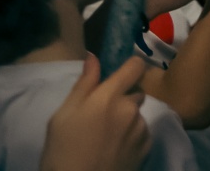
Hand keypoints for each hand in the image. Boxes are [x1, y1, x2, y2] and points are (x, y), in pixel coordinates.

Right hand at [40, 56, 149, 170]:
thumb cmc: (62, 151)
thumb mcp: (62, 116)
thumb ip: (83, 85)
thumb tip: (93, 57)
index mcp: (109, 97)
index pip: (135, 66)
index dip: (129, 67)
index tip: (120, 75)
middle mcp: (131, 109)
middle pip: (135, 92)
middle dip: (123, 99)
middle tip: (102, 116)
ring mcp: (142, 128)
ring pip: (138, 115)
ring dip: (127, 120)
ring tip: (105, 138)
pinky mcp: (147, 147)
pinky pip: (142, 133)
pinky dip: (132, 137)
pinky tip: (114, 149)